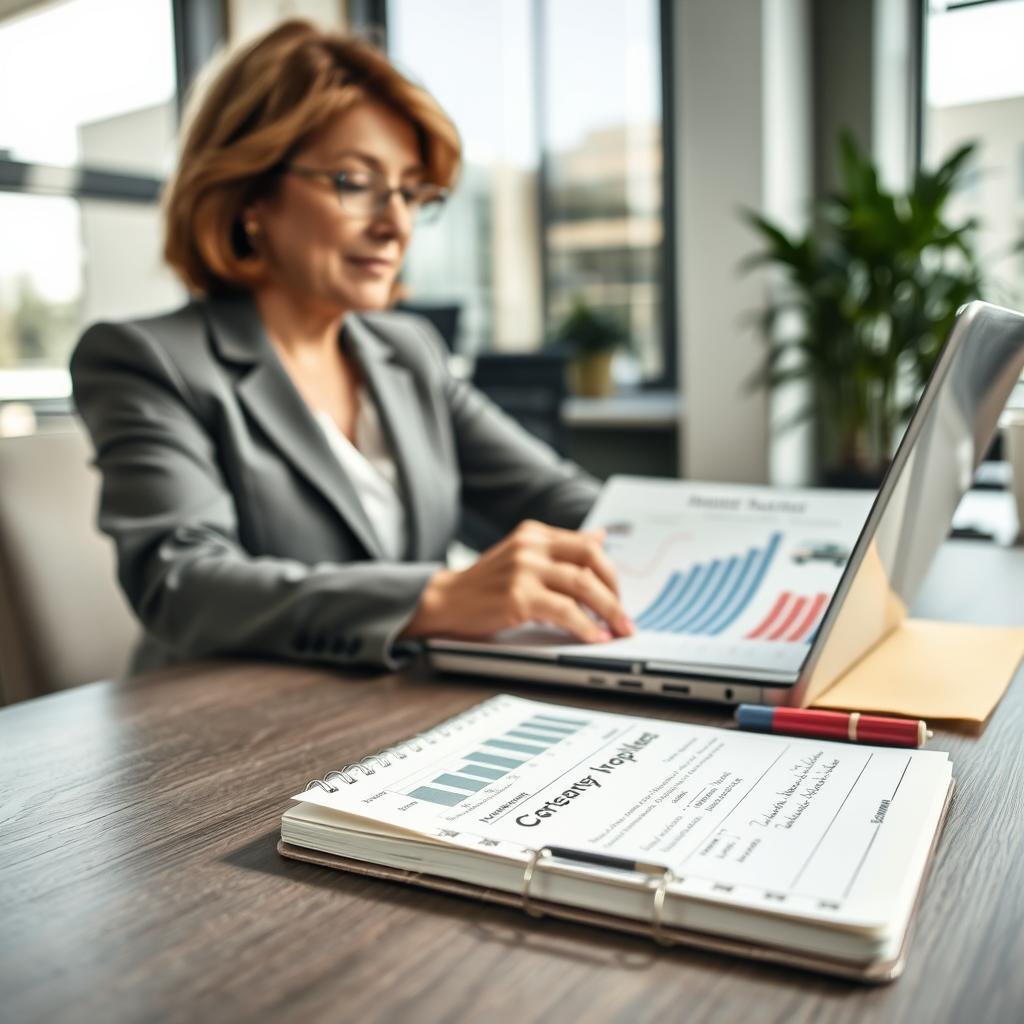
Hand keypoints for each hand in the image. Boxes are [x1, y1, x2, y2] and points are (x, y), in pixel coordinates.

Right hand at [401, 520, 633, 642]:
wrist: (444, 601)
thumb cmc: (485, 585)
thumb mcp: (523, 555)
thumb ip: (559, 548)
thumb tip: (601, 536)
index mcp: (535, 533)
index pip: (588, 546)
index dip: (611, 574)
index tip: (621, 597)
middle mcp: (531, 546)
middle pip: (591, 561)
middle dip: (615, 592)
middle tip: (625, 617)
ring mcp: (524, 570)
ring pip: (583, 585)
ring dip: (608, 611)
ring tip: (618, 630)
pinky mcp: (518, 597)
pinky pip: (565, 611)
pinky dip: (586, 626)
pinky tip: (594, 637)